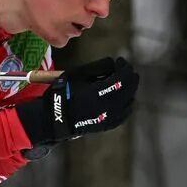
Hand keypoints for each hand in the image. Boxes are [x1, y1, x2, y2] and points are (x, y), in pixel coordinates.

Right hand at [15, 56, 137, 146]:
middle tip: (126, 69)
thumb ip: (98, 67)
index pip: (123, 78)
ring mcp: (109, 118)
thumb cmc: (64, 93)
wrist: (55, 117)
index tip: (121, 60)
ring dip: (130, 90)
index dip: (125, 67)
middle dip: (130, 77)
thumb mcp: (78, 74)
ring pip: (129, 101)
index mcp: (100, 93)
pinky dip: (127, 103)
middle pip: (129, 89)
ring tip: (124, 82)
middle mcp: (108, 106)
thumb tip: (114, 64)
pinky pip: (124, 114)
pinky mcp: (107, 125)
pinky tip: (123, 98)